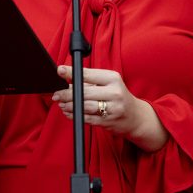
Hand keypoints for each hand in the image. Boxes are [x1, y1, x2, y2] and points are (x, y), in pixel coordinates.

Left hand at [51, 65, 168, 151]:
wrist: (136, 117)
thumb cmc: (118, 96)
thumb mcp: (109, 84)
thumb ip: (90, 81)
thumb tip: (67, 78)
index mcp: (113, 78)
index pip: (88, 74)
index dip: (71, 73)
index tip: (60, 70)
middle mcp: (114, 92)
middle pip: (84, 92)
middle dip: (66, 93)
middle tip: (56, 94)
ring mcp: (112, 108)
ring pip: (84, 106)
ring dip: (69, 106)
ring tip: (61, 104)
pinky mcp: (108, 122)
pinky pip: (87, 118)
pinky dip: (75, 115)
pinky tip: (69, 113)